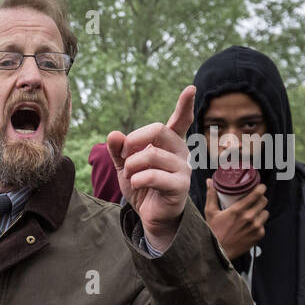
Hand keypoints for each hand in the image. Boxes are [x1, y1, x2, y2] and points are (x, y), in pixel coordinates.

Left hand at [107, 85, 196, 252]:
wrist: (149, 215)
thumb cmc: (142, 186)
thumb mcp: (125, 165)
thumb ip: (118, 150)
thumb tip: (113, 134)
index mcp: (169, 143)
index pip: (180, 120)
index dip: (185, 105)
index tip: (190, 89)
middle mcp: (180, 152)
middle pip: (158, 130)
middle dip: (133, 141)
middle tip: (124, 155)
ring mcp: (183, 168)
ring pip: (151, 155)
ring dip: (132, 165)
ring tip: (131, 175)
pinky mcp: (180, 186)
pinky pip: (153, 176)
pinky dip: (137, 179)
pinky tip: (136, 184)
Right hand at [205, 180, 267, 259]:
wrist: (217, 251)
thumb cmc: (213, 232)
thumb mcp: (210, 212)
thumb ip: (211, 195)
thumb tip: (209, 182)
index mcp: (238, 210)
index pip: (256, 194)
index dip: (260, 188)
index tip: (260, 187)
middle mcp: (249, 218)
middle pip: (263, 201)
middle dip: (260, 199)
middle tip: (255, 200)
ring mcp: (255, 227)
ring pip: (265, 212)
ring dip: (260, 211)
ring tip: (252, 214)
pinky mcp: (258, 235)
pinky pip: (263, 225)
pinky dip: (258, 224)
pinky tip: (250, 225)